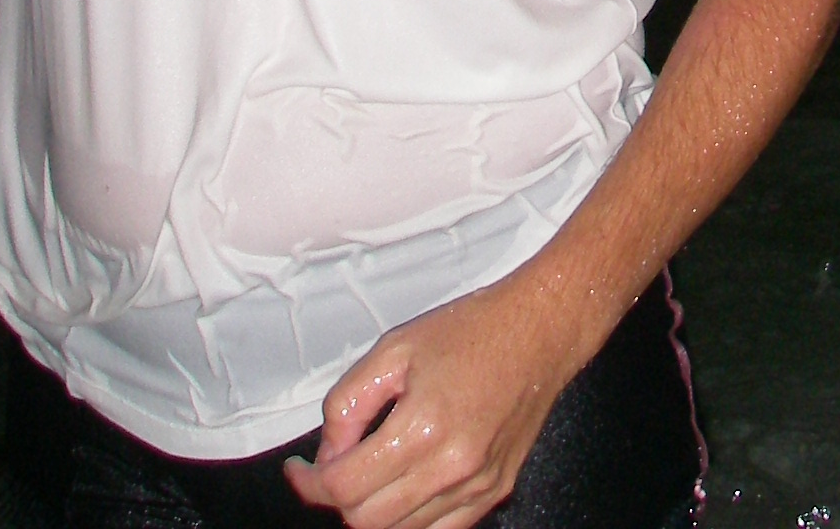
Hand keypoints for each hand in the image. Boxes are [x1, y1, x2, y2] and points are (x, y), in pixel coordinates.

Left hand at [284, 265, 583, 528]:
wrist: (540, 330)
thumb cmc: (473, 330)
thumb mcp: (395, 347)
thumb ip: (348, 402)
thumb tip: (329, 453)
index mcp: (424, 426)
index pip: (344, 486)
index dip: (310, 482)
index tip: (299, 470)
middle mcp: (453, 466)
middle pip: (366, 520)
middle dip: (338, 497)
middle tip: (333, 467)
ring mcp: (477, 486)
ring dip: (372, 510)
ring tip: (369, 471)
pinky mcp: (495, 492)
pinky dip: (410, 518)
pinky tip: (403, 485)